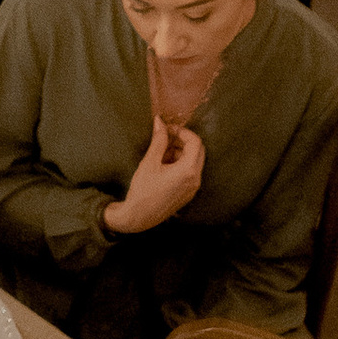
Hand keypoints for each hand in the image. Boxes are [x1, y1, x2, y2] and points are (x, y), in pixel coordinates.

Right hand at [104, 119, 204, 235]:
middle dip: (182, 141)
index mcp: (188, 171)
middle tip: (165, 138)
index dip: (182, 131)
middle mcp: (195, 180)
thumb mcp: (150, 162)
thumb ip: (158, 140)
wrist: (140, 216)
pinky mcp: (188, 193)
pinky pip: (189, 172)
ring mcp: (193, 188)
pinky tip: (163, 164)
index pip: (195, 142)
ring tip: (160, 153)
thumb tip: (160, 122)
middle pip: (197, 151)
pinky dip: (179, 163)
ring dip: (180, 152)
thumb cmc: (143, 190)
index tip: (167, 129)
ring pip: (194, 161)